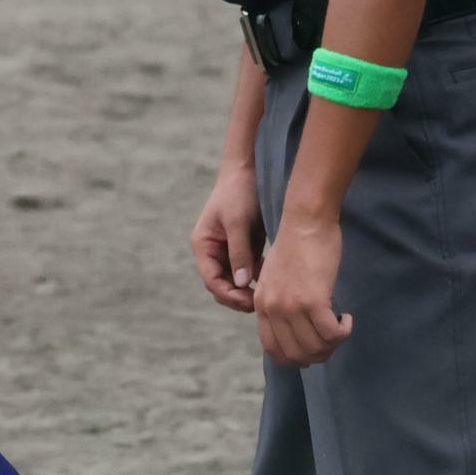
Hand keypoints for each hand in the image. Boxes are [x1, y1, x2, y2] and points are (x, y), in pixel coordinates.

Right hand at [190, 165, 265, 312]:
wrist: (248, 169)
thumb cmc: (239, 192)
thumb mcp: (238, 222)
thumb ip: (239, 252)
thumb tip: (242, 283)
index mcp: (203, 246)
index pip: (212, 280)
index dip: (228, 294)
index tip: (248, 301)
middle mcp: (212, 252)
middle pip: (222, 284)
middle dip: (238, 296)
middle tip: (260, 305)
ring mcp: (227, 250)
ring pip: (236, 280)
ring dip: (249, 290)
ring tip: (268, 297)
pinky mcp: (243, 247)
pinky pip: (249, 270)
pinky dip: (258, 278)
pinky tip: (273, 281)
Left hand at [254, 213, 352, 366]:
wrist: (305, 221)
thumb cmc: (296, 245)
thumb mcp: (275, 278)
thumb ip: (279, 301)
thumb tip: (293, 324)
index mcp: (260, 305)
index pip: (273, 349)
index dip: (294, 356)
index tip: (311, 348)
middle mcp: (272, 310)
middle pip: (295, 354)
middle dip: (317, 355)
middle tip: (332, 341)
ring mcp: (290, 307)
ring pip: (314, 347)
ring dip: (333, 344)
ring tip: (341, 328)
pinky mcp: (312, 300)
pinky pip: (330, 333)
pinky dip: (342, 332)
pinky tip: (347, 319)